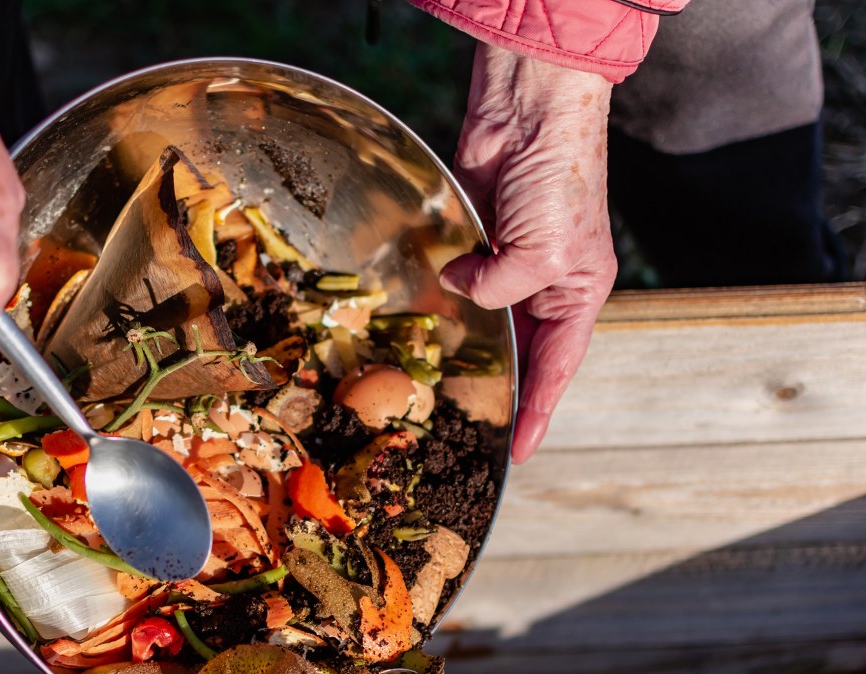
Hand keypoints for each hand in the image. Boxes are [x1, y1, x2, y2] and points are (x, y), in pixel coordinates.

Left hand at [444, 43, 616, 463]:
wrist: (528, 112)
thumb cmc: (557, 179)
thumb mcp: (542, 253)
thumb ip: (499, 290)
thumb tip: (461, 289)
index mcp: (579, 292)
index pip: (558, 367)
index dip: (538, 410)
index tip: (518, 450)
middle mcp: (546, 281)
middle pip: (520, 348)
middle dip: (499, 385)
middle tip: (469, 429)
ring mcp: (509, 259)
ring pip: (485, 318)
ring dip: (465, 344)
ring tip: (440, 388)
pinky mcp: (475, 237)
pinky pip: (458, 280)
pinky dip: (443, 299)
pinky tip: (424, 323)